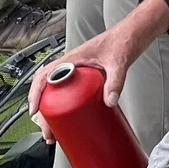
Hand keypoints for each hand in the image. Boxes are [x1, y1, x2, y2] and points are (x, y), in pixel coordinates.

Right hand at [28, 18, 154, 128]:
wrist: (133, 35)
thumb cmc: (122, 40)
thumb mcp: (118, 62)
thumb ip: (115, 82)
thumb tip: (110, 101)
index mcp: (72, 58)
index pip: (44, 74)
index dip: (35, 93)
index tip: (35, 110)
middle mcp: (71, 66)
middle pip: (48, 90)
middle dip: (44, 113)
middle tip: (48, 131)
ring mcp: (78, 73)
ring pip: (57, 94)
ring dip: (53, 113)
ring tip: (56, 132)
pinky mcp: (86, 79)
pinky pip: (70, 94)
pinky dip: (66, 109)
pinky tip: (71, 122)